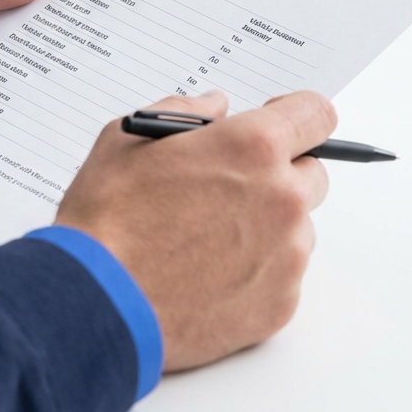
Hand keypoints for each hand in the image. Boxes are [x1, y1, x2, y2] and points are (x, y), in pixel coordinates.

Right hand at [56, 89, 333, 370]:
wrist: (96, 301)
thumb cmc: (108, 217)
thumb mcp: (130, 137)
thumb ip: (185, 112)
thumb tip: (215, 106)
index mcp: (253, 147)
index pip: (315, 114)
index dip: (296, 116)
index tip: (277, 125)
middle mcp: (283, 198)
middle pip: (312, 174)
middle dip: (280, 174)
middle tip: (230, 187)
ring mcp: (286, 256)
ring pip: (298, 229)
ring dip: (269, 226)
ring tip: (209, 239)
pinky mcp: (280, 305)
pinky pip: (283, 276)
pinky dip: (257, 272)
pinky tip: (209, 274)